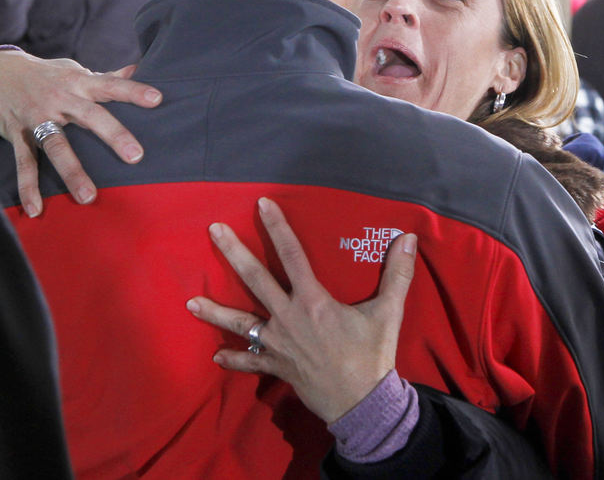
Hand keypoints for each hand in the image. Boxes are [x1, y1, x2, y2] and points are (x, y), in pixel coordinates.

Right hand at [0, 50, 161, 216]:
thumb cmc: (48, 75)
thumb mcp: (75, 71)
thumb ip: (107, 76)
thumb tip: (139, 69)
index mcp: (79, 83)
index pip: (111, 85)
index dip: (133, 90)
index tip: (157, 99)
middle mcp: (60, 99)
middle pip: (90, 116)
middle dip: (113, 135)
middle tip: (135, 156)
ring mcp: (37, 117)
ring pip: (56, 145)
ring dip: (72, 171)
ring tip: (88, 197)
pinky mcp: (17, 134)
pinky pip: (24, 162)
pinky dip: (28, 186)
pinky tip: (36, 209)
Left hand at [187, 197, 416, 423]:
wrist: (361, 404)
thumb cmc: (372, 356)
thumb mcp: (388, 312)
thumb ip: (397, 274)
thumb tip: (408, 238)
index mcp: (313, 300)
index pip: (292, 253)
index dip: (277, 226)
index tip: (261, 204)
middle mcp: (288, 317)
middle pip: (255, 279)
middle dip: (233, 253)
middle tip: (213, 231)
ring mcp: (278, 343)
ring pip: (240, 323)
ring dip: (215, 312)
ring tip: (190, 303)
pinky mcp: (276, 366)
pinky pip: (250, 363)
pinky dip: (234, 359)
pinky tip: (216, 356)